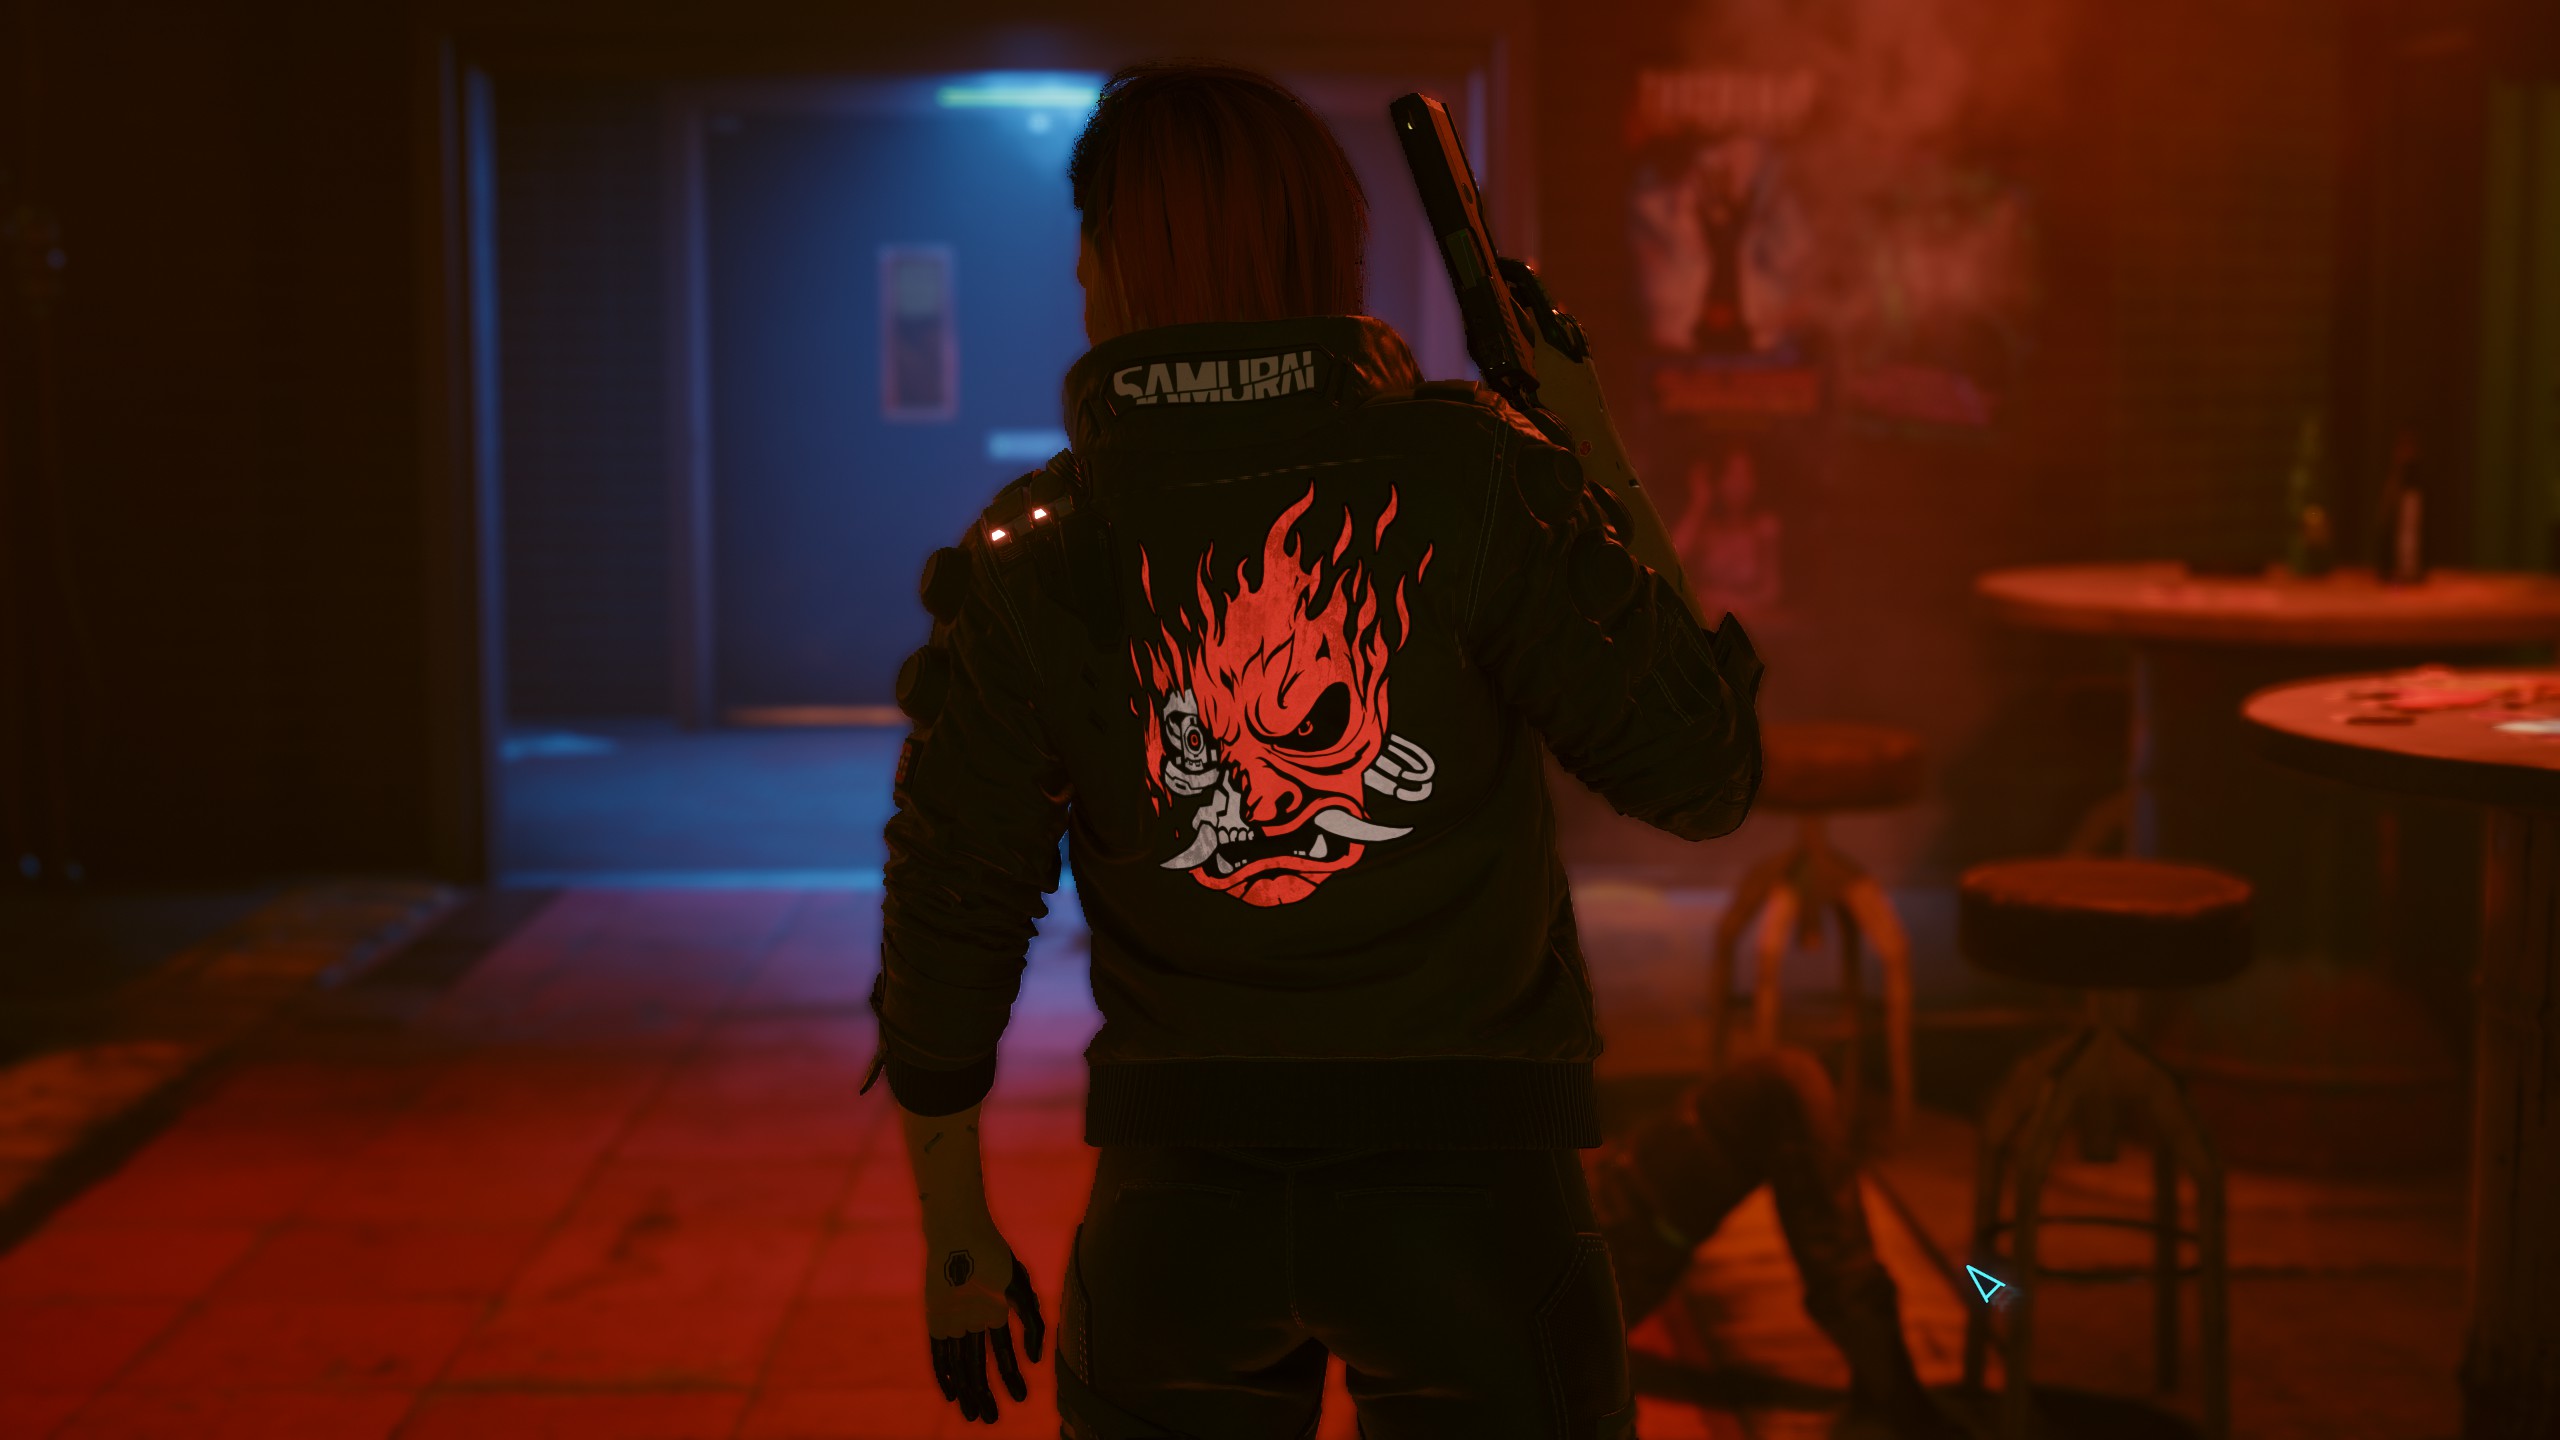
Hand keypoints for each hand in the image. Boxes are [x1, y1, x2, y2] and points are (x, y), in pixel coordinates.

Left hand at [923, 1218, 1045, 1423]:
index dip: (1011, 1378)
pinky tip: (952, 1394)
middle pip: (979, 1367)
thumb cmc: (993, 1256)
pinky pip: (938, 1353)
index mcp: (995, 1313)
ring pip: (960, 1364)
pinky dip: (945, 1374)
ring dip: (967, 1390)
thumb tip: (1035, 1360)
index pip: (1005, 1355)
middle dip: (986, 1393)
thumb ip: (1033, 1324)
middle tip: (991, 1419)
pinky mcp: (935, 1319)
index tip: (1019, 1399)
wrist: (959, 1233)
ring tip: (973, 1415)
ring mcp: (954, 1322)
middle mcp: (974, 1322)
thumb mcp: (1021, 1289)